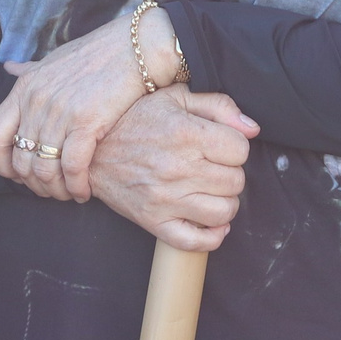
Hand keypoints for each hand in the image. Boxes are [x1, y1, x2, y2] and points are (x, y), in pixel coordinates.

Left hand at [0, 7, 227, 201]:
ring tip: (68, 193)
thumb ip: (28, 70)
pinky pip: (72, 168)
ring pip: (44, 170)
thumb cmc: (95, 54)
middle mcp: (35, 102)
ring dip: (55, 190)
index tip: (17, 175)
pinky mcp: (86, 122)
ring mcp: (59, 112)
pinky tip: (84, 191)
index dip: (1, 164)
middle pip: (20, 161)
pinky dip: (76, 186)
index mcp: (23, 89)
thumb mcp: (52, 60)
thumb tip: (9, 68)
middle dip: (34, 184)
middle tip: (50, 190)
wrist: (133, 47)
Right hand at [86, 87, 253, 250]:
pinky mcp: (153, 221)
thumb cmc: (134, 119)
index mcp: (185, 133)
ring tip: (209, 190)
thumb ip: (218, 105)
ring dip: (224, 202)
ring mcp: (165, 199)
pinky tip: (209, 221)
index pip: (241, 150)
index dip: (235, 146)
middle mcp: (177, 168)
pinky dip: (211, 236)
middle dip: (230, 173)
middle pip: (236, 182)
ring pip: (224, 212)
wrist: (89, 149)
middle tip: (212, 166)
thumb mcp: (173, 98)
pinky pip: (195, 241)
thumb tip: (252, 128)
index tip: (221, 145)